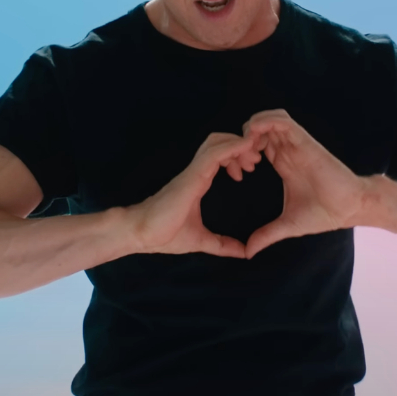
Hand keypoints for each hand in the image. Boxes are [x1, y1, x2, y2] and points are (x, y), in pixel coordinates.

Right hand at [130, 132, 264, 258]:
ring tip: (253, 157)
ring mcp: (194, 172)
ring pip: (217, 142)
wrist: (141, 234)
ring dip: (238, 144)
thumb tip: (244, 253)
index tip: (249, 170)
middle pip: (220, 142)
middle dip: (241, 146)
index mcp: (199, 182)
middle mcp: (196, 172)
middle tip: (255, 161)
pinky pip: (214, 153)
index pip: (219, 156)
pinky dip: (232, 147)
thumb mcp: (201, 240)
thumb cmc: (164, 234)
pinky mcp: (192, 175)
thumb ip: (222, 245)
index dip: (236, 155)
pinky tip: (245, 148)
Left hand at [242, 109, 369, 256]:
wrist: (350, 209)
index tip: (236, 171)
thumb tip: (248, 253)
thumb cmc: (324, 214)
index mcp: (282, 163)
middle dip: (242, 139)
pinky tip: (256, 137)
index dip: (240, 152)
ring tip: (246, 147)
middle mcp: (287, 150)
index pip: (256, 145)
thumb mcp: (287, 225)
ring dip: (252, 127)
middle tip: (239, 160)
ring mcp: (296, 144)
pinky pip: (283, 121)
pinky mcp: (305, 142)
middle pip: (259, 128)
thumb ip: (266, 235)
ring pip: (269, 119)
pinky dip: (266, 122)